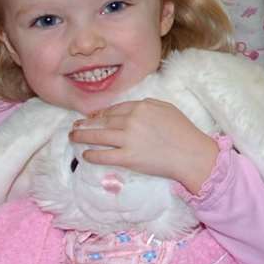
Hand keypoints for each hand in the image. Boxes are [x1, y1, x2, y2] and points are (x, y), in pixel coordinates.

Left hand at [70, 98, 221, 194]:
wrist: (191, 154)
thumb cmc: (184, 131)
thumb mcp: (167, 109)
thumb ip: (148, 105)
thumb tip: (132, 108)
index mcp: (142, 106)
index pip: (115, 109)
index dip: (100, 114)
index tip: (92, 118)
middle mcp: (131, 120)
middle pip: (103, 121)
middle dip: (86, 124)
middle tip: (75, 126)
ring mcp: (128, 139)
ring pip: (98, 136)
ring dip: (82, 137)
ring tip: (73, 137)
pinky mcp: (127, 157)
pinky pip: (104, 155)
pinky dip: (92, 155)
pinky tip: (85, 155)